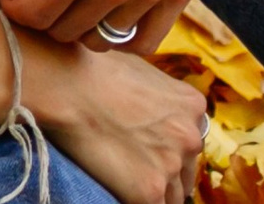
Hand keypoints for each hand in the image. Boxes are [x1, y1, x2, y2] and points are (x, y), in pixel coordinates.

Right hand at [34, 47, 209, 203]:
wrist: (71, 87)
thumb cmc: (98, 72)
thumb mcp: (145, 73)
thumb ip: (161, 99)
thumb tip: (156, 114)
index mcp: (192, 106)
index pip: (191, 140)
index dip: (172, 148)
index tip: (154, 152)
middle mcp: (190, 136)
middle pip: (187, 168)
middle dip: (168, 170)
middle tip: (140, 168)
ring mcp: (172, 165)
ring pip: (175, 195)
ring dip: (157, 191)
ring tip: (130, 181)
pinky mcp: (149, 191)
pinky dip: (139, 201)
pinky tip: (123, 192)